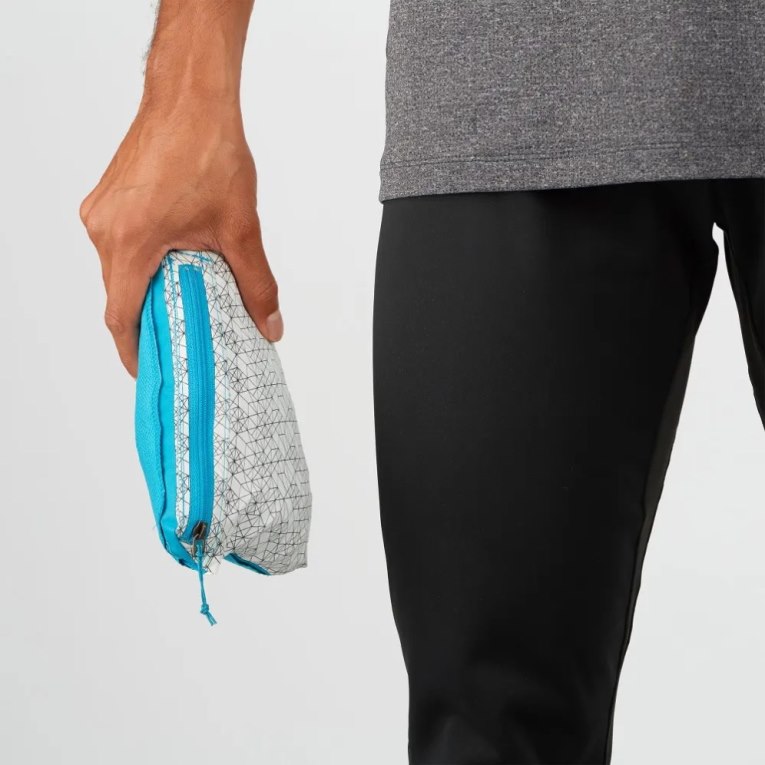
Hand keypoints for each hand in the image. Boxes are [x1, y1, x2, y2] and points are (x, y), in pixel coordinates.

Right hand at [80, 101, 280, 377]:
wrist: (191, 97)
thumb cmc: (208, 149)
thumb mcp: (240, 229)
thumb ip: (257, 284)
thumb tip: (270, 324)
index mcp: (130, 241)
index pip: (121, 316)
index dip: (134, 351)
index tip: (150, 369)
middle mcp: (105, 227)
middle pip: (121, 293)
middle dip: (150, 319)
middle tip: (180, 338)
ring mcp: (102, 210)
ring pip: (120, 268)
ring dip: (149, 287)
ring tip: (185, 300)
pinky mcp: (108, 197)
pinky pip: (120, 243)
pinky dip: (144, 261)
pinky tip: (176, 263)